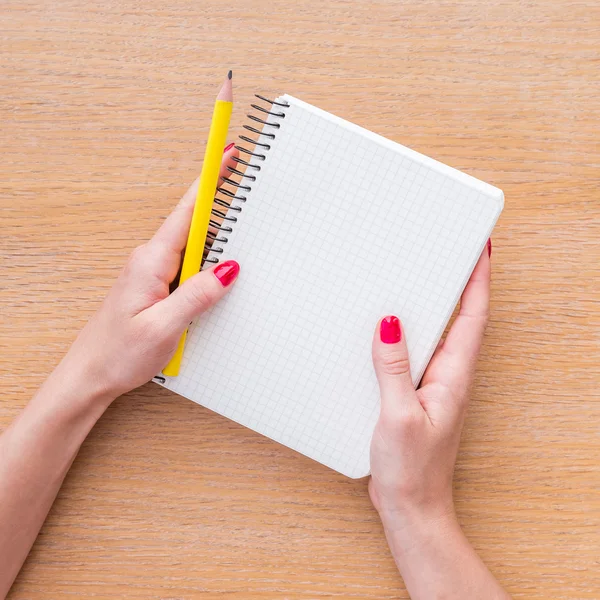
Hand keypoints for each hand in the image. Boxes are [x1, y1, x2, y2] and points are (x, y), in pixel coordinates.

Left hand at [59, 146, 240, 401]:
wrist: (90, 374)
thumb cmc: (119, 352)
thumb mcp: (164, 326)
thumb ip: (197, 295)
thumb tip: (228, 269)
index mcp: (151, 261)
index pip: (188, 212)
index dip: (210, 180)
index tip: (227, 154)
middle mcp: (151, 260)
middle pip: (194, 224)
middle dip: (221, 206)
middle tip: (248, 193)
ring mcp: (153, 272)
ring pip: (193, 247)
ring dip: (216, 243)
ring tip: (236, 246)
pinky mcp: (156, 285)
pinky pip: (187, 265)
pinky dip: (206, 263)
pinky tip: (215, 274)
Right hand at [368, 245, 509, 598]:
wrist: (411, 506)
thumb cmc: (412, 469)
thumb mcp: (398, 415)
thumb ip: (393, 368)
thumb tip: (390, 324)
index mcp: (453, 377)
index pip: (472, 318)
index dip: (479, 281)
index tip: (481, 249)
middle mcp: (448, 377)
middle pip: (460, 319)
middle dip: (460, 283)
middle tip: (451, 253)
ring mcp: (433, 386)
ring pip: (438, 335)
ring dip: (435, 306)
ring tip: (421, 279)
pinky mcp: (416, 395)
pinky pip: (416, 354)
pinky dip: (410, 334)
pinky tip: (390, 331)